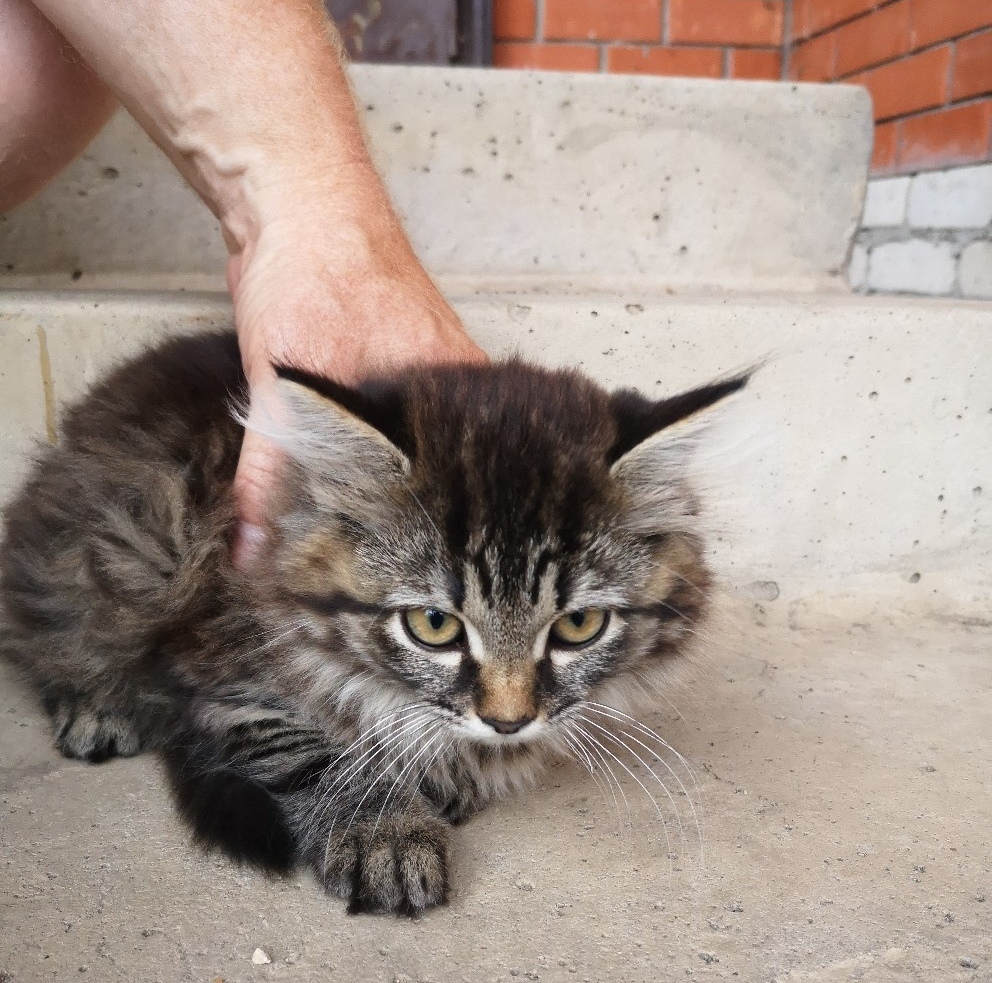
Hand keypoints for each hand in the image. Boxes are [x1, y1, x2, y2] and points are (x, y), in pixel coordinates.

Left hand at [228, 210, 486, 567]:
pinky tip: (344, 480)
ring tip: (359, 536)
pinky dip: (362, 456)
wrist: (294, 202)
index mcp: (456, 396)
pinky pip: (387, 432)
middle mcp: (454, 394)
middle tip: (369, 568)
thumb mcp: (287, 384)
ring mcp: (426, 382)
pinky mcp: (391, 374)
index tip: (392, 575)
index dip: (425, 536)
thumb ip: (271, 472)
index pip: (457, 489)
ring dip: (381, 488)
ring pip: (410, 456)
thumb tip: (254, 551)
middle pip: (435, 477)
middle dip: (402, 519)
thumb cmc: (317, 272)